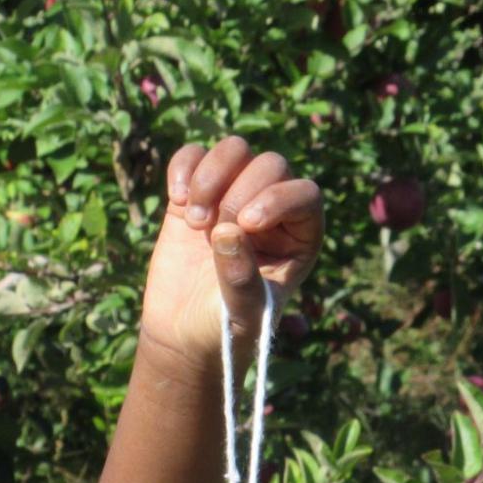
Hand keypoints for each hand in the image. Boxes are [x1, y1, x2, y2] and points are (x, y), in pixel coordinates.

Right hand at [140, 136, 323, 370]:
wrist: (184, 332)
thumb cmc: (226, 328)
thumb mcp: (242, 314)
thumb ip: (242, 279)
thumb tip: (228, 233)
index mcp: (300, 238)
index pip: (306, 194)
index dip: (278, 198)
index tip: (246, 224)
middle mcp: (273, 210)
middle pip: (270, 164)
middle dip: (237, 192)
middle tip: (212, 232)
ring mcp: (234, 196)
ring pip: (235, 150)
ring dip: (211, 176)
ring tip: (194, 221)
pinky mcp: (197, 193)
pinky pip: (194, 153)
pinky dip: (184, 167)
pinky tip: (177, 200)